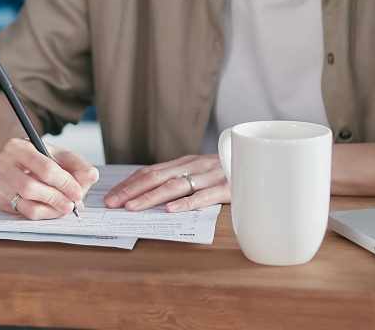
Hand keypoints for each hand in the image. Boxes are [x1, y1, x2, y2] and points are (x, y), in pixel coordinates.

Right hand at [0, 138, 98, 219]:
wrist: (13, 160)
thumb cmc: (37, 157)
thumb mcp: (57, 154)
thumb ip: (77, 164)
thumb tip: (91, 175)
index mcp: (17, 147)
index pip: (45, 168)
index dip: (65, 183)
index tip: (78, 193)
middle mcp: (0, 164)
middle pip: (31, 188)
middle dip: (57, 199)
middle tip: (72, 205)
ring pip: (26, 205)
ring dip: (51, 210)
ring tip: (64, 208)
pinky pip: (23, 214)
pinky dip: (42, 214)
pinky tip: (51, 209)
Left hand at [104, 154, 227, 211]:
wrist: (263, 163)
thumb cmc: (227, 173)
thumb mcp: (200, 173)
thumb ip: (178, 181)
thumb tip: (147, 197)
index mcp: (185, 163)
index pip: (150, 172)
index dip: (129, 184)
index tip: (110, 197)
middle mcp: (195, 166)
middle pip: (157, 177)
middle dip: (131, 191)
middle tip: (113, 204)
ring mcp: (211, 176)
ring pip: (176, 185)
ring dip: (151, 197)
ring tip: (132, 207)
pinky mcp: (228, 188)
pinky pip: (205, 196)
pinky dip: (187, 203)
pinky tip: (171, 210)